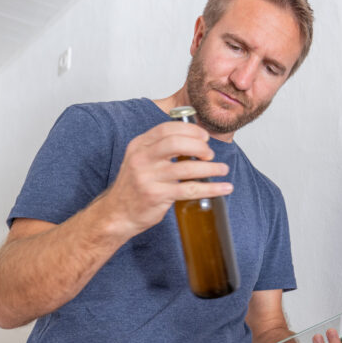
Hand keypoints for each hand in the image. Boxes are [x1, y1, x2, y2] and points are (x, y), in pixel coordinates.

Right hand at [101, 121, 233, 237]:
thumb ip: (160, 148)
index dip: (191, 130)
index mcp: (139, 145)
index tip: (204, 137)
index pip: (167, 129)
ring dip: (211, 168)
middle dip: (200, 146)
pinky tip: (224, 188)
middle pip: (177, 143)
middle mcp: (142, 158)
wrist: (117, 213)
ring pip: (187, 168)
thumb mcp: (141, 160)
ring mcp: (149, 177)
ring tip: (223, 170)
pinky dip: (211, 188)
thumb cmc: (135, 186)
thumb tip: (194, 140)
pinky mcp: (157, 195)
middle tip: (210, 155)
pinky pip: (190, 189)